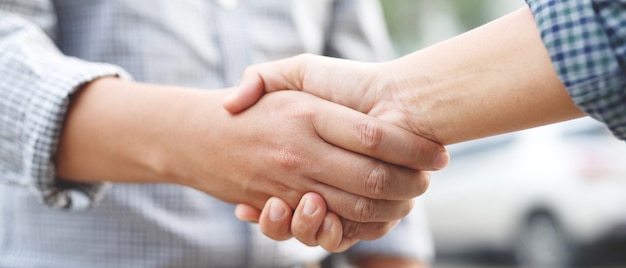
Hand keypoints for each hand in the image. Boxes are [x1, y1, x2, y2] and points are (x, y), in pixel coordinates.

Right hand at [56, 78, 441, 249]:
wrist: (200, 137)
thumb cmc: (256, 105)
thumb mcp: (281, 75)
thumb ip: (293, 72)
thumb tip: (340, 103)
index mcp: (308, 115)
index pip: (375, 135)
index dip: (414, 147)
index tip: (440, 153)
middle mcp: (302, 153)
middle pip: (373, 177)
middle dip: (411, 183)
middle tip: (428, 180)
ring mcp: (291, 183)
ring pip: (355, 208)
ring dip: (391, 208)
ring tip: (407, 200)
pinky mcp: (281, 208)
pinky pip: (327, 228)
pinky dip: (357, 228)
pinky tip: (376, 217)